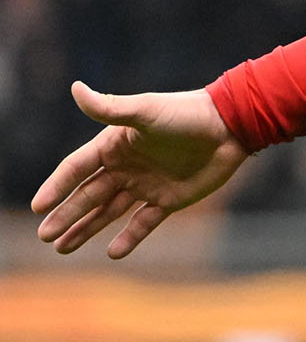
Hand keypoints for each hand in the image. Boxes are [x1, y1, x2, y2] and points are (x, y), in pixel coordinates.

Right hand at [32, 82, 250, 257]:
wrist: (230, 127)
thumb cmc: (186, 114)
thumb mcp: (146, 111)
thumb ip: (111, 107)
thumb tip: (75, 88)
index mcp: (115, 145)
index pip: (76, 169)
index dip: (57, 186)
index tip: (38, 206)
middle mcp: (126, 166)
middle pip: (88, 195)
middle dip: (66, 215)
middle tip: (44, 236)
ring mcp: (147, 184)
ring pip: (109, 212)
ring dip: (86, 229)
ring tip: (62, 248)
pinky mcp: (170, 199)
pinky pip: (144, 222)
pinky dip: (129, 238)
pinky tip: (113, 253)